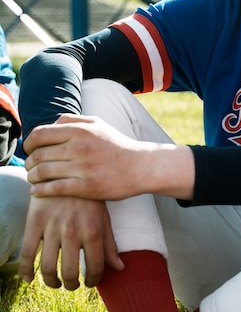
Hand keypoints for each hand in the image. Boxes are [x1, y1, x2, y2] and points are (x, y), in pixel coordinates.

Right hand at [20, 195, 123, 289]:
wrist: (65, 170)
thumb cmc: (88, 197)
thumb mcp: (103, 217)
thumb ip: (110, 245)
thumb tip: (120, 269)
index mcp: (93, 230)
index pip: (94, 268)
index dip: (92, 280)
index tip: (89, 282)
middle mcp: (73, 231)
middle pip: (68, 273)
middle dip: (71, 284)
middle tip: (72, 284)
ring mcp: (52, 227)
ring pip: (47, 267)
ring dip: (51, 282)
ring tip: (56, 282)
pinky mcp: (34, 222)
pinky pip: (27, 253)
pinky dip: (26, 271)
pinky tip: (29, 278)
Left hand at [24, 114, 147, 200]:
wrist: (140, 167)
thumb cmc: (117, 145)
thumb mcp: (98, 124)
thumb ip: (73, 119)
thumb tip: (51, 123)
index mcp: (80, 130)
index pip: (40, 134)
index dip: (29, 143)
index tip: (30, 150)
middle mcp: (79, 147)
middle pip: (39, 155)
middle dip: (29, 162)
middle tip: (30, 167)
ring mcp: (83, 168)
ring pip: (43, 172)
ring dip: (32, 176)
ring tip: (33, 179)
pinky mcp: (86, 187)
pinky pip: (54, 189)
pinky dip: (40, 191)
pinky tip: (37, 191)